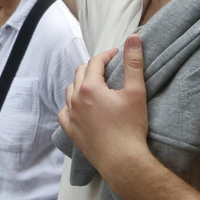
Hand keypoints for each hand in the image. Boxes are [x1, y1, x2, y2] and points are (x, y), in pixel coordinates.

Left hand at [59, 35, 153, 183]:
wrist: (122, 161)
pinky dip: (71, 105)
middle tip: (109, 69)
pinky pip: (64, 112)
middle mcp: (76, 99)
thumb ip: (133, 63)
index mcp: (90, 87)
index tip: (118, 54)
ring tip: (95, 85)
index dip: (107, 55)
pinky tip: (79, 107)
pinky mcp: (71, 131)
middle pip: (80, 73)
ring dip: (81, 84)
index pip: (96, 62)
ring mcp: (71, 116)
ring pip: (70, 91)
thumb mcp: (136, 92)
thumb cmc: (130, 127)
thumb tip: (133, 38)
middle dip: (94, 67)